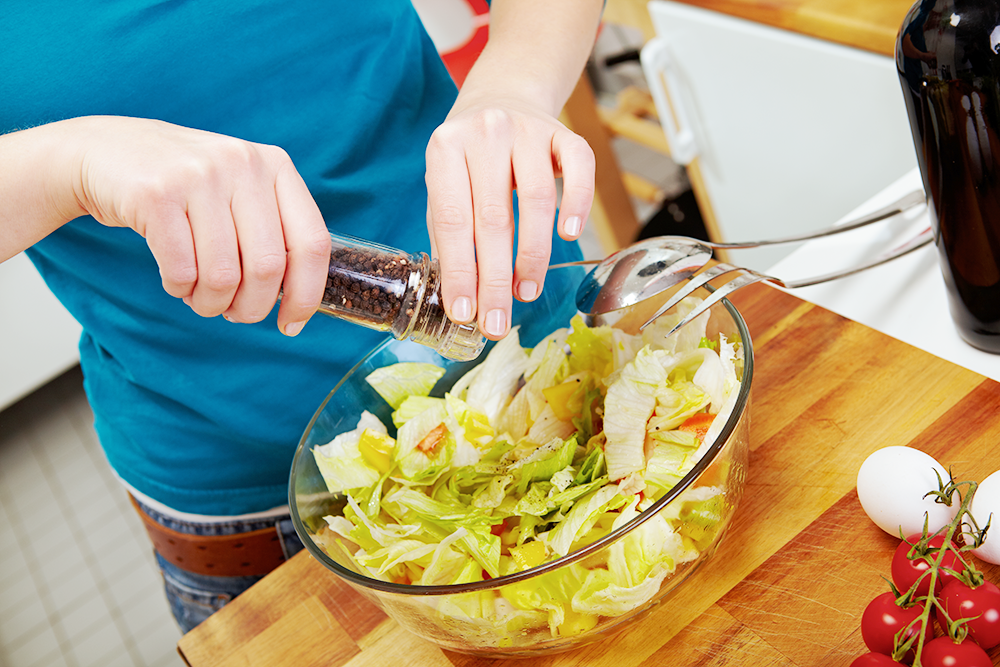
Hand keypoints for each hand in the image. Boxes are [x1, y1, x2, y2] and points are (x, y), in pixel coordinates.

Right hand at [70, 116, 329, 334]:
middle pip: (267, 267)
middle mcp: (242, 164)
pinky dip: (179, 288)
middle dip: (251, 308)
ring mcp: (199, 175)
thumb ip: (273, 229)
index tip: (291, 323)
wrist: (103, 152)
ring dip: (210, 303)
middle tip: (234, 314)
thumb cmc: (183, 187)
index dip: (306, 294)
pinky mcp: (155, 193)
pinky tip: (175, 279)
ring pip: (223, 275)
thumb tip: (299, 299)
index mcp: (275, 165)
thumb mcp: (239, 189)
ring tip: (200, 296)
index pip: (312, 243)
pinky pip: (181, 270)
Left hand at [425, 93, 594, 339]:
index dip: (459, 270)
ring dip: (533, 254)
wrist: (502, 99)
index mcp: (445, 148)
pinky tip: (570, 235)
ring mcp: (527, 129)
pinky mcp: (563, 131)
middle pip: (493, 217)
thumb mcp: (446, 186)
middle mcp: (485, 133)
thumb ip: (451, 235)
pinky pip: (579, 169)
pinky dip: (577, 204)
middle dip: (496, 279)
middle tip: (498, 321)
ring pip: (537, 200)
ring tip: (527, 292)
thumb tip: (461, 299)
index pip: (452, 220)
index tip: (464, 311)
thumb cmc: (470, 160)